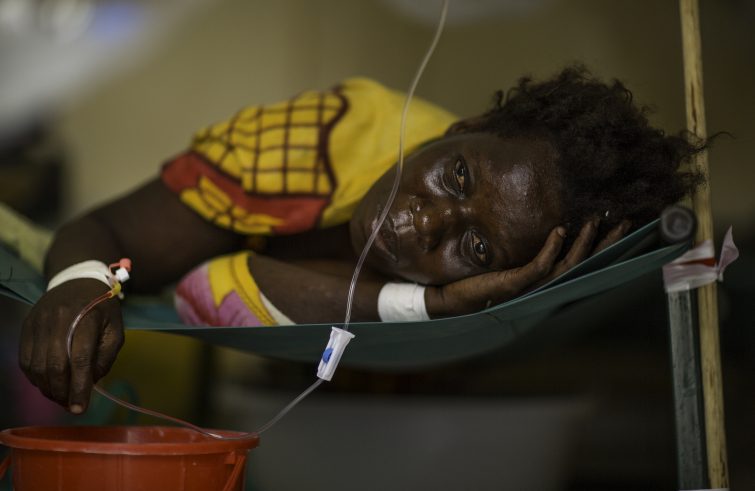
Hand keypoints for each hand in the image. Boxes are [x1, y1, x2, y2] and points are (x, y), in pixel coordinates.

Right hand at [19, 279, 123, 412]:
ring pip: (36, 366)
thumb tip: (90, 382)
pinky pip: (25, 360)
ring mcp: (38, 322)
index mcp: (86, 318)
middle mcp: (58, 319)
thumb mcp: (116, 329)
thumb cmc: (102, 308)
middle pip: (54, 365)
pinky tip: (48, 382)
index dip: (79, 387)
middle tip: (71, 405)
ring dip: (48, 388)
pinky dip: (35, 378)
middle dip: (62, 392)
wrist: (77, 280)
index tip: (80, 408)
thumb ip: (106, 357)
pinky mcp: (26, 326)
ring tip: (61, 395)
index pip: (80, 359)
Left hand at [425, 219, 631, 316]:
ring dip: (582, 243)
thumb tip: (538, 227)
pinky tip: (560, 231)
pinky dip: (551, 249)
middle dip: (605, 244)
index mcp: (542, 281)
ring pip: (566, 266)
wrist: (448, 298)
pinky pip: (538, 267)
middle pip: (582, 265)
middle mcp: (541, 286)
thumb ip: (522, 250)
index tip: (617, 224)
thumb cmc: (475, 279)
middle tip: (624, 222)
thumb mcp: (504, 260)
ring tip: (594, 221)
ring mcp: (529, 287)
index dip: (601, 246)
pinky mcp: (512, 284)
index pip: (579, 262)